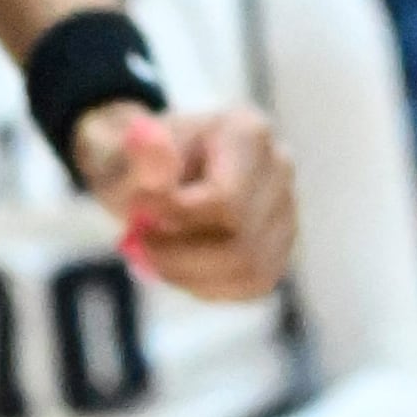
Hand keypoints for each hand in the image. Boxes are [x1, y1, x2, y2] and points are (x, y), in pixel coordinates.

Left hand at [75, 97, 295, 300]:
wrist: (157, 172)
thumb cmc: (144, 162)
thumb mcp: (130, 155)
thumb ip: (143, 157)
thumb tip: (142, 135)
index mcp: (248, 132)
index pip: (225, 200)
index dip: (176, 217)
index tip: (135, 210)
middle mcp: (279, 167)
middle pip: (239, 241)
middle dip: (178, 253)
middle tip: (139, 242)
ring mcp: (286, 208)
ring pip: (248, 268)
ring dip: (190, 273)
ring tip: (156, 254)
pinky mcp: (280, 246)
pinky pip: (250, 283)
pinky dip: (207, 284)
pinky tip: (181, 264)